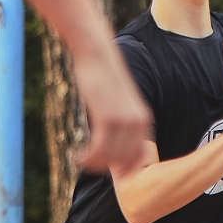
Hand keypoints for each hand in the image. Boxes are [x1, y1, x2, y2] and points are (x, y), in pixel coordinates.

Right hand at [70, 48, 151, 174]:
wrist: (97, 54)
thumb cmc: (103, 77)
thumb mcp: (118, 102)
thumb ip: (120, 121)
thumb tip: (113, 139)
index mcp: (144, 120)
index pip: (139, 156)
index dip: (121, 166)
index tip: (103, 166)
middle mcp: (139, 122)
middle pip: (126, 161)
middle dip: (106, 167)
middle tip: (87, 164)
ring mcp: (125, 121)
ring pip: (112, 158)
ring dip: (94, 165)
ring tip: (80, 160)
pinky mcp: (108, 118)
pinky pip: (100, 149)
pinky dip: (88, 158)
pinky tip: (77, 157)